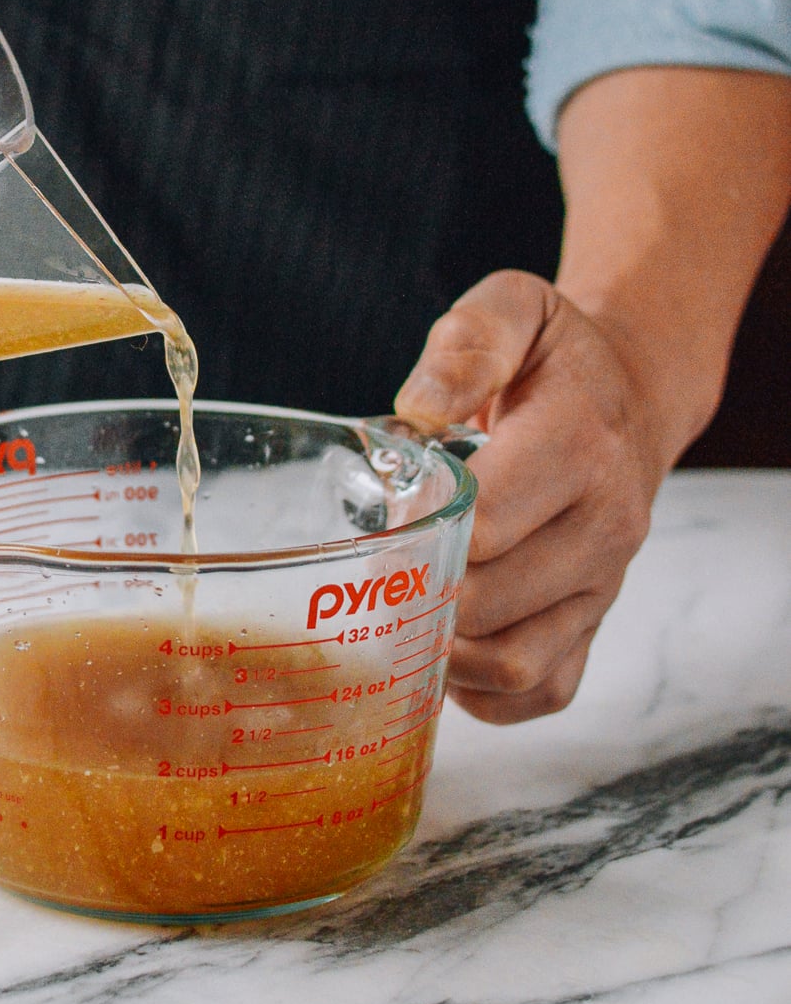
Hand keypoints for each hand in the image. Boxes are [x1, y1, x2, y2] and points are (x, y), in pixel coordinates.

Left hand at [393, 270, 669, 724]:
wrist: (633, 392)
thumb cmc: (556, 356)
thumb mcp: (515, 308)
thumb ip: (468, 342)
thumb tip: (420, 406)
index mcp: (579, 445)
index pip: (487, 522)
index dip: (417, 531)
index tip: (380, 516)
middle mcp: (605, 525)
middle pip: (491, 601)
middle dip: (416, 592)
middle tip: (371, 568)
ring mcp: (604, 583)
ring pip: (519, 663)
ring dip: (443, 654)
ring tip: (398, 613)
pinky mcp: (595, 621)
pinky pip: (547, 691)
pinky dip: (488, 695)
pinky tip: (443, 652)